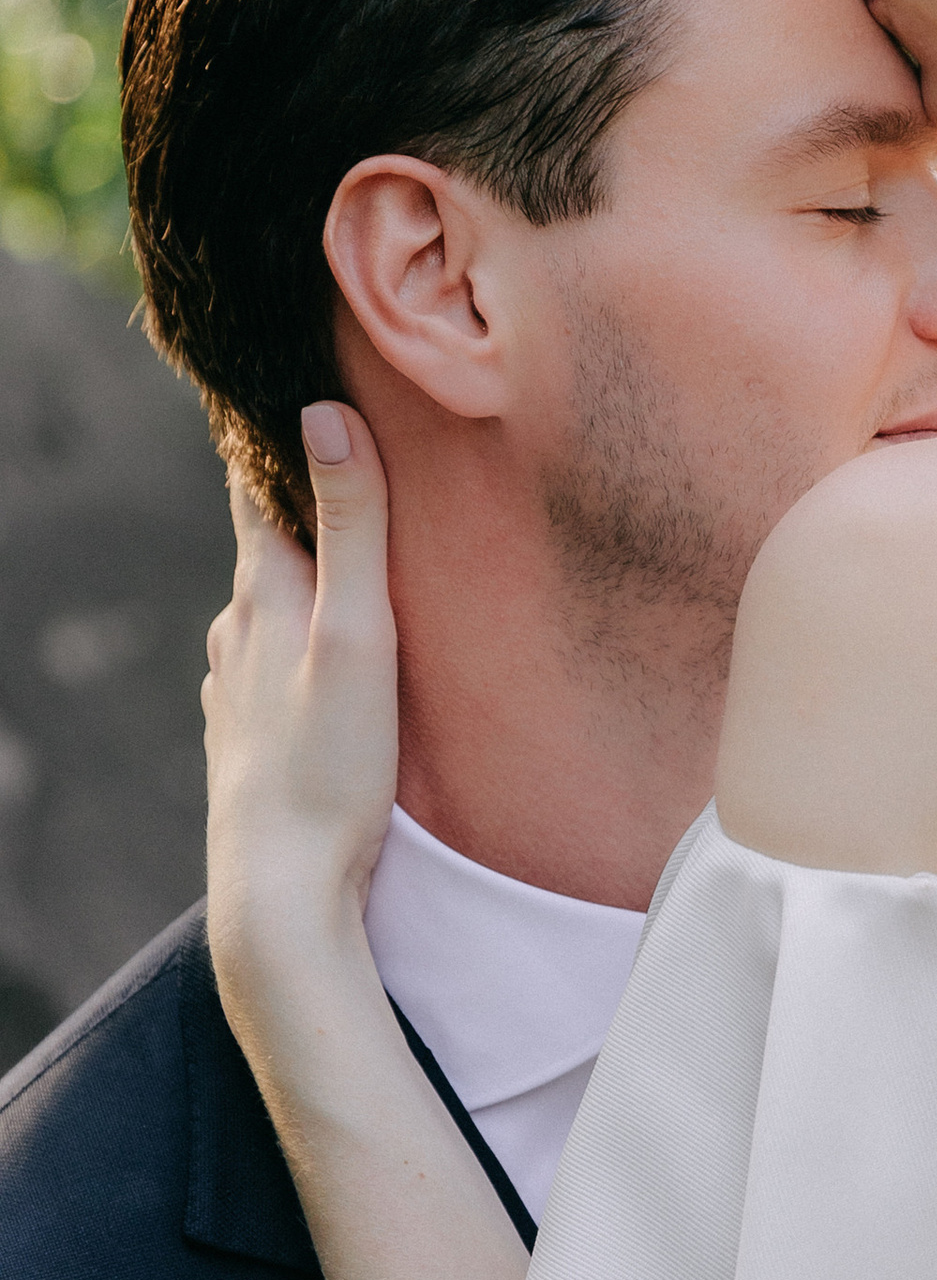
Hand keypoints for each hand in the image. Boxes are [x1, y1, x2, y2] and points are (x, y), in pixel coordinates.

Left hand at [203, 405, 399, 1014]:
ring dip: (303, 585)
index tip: (292, 387)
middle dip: (301, 510)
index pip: (253, 490)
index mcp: (260, 598)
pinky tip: (326, 664)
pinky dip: (301, 647)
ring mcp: (236, 692)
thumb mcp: (358, 637)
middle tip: (349, 466)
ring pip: (268, 614)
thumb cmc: (328, 768)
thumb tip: (325, 414)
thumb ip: (353, 530)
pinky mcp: (251, 742)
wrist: (282, 892)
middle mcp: (234, 636)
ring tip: (348, 566)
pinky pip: (274, 670)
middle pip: (265, 550)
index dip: (272, 440)